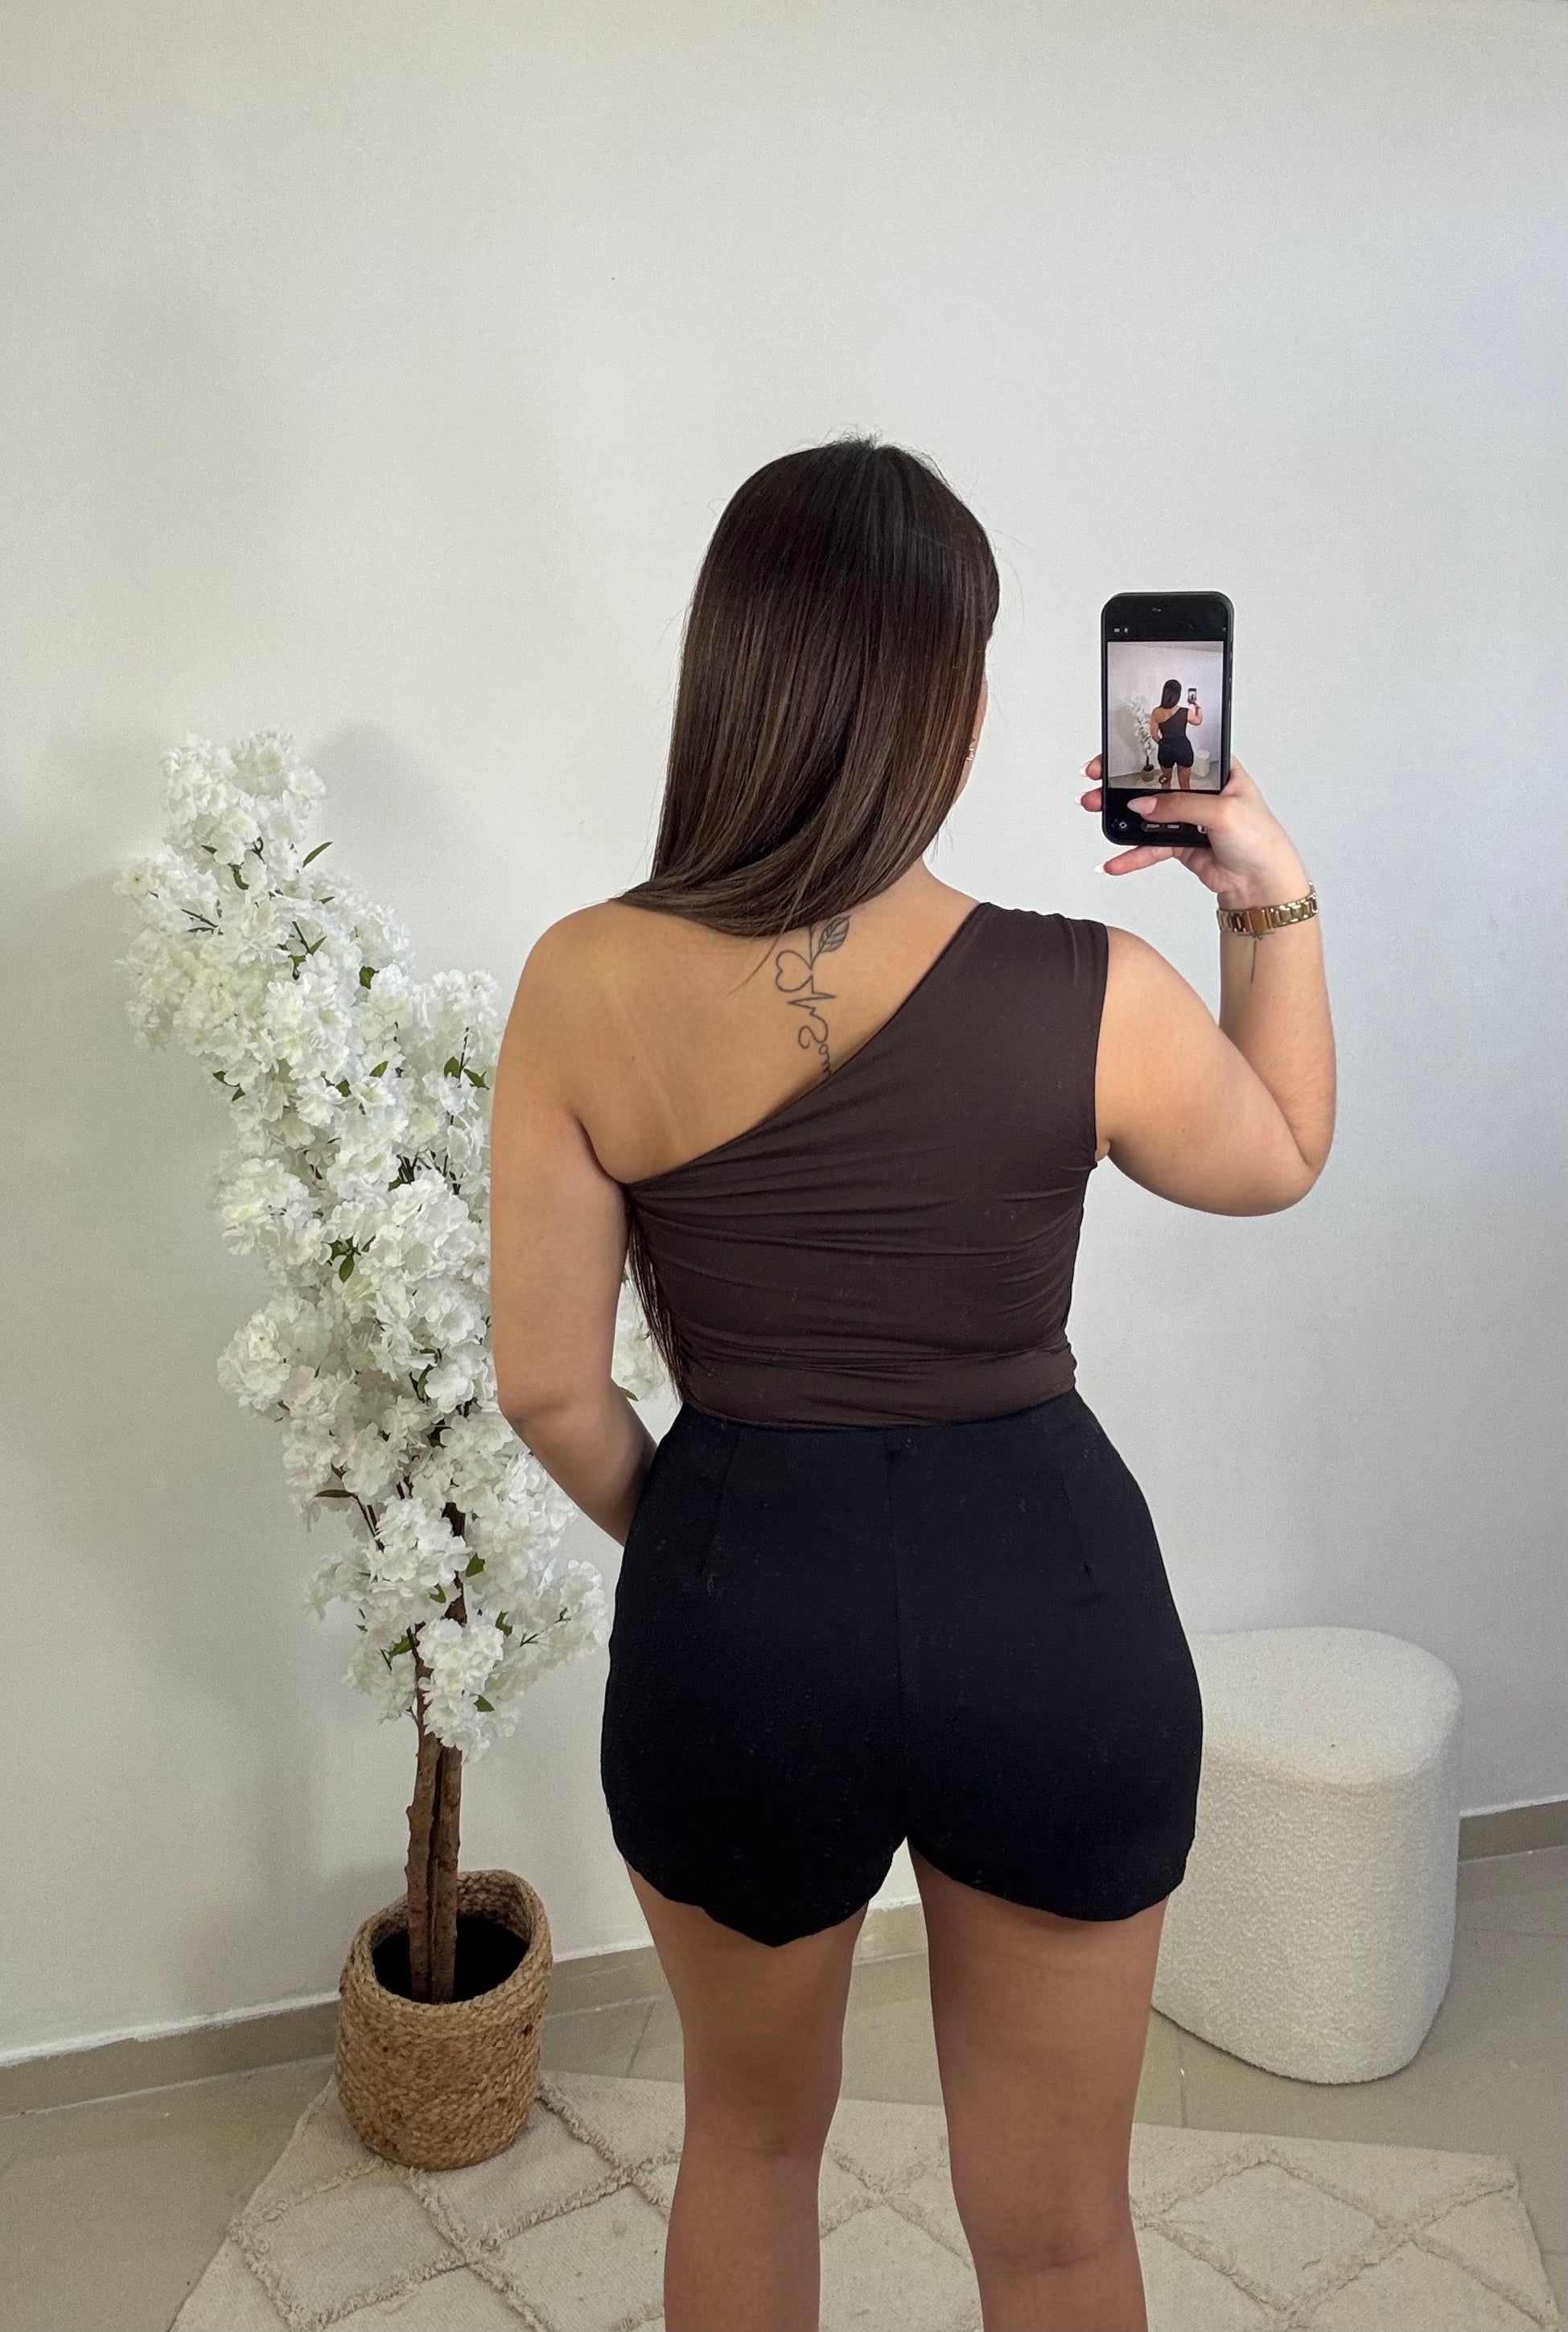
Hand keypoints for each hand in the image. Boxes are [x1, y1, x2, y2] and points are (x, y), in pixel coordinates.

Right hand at [1079, 754, 1309, 910]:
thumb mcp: (1222, 812)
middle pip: (1155, 783)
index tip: (1117, 756)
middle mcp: (1201, 792)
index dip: (1146, 752)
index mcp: (1217, 772)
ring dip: (1122, 818)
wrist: (1262, 884)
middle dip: (1122, 785)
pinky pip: (1150, 846)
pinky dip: (1132, 854)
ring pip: (1148, 815)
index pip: (1175, 754)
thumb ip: (1180, 806)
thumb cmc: (1261, 840)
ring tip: (1099, 816)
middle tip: (1097, 784)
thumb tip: (1144, 804)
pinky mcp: (1180, 843)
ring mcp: (1189, 818)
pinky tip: (1116, 859)